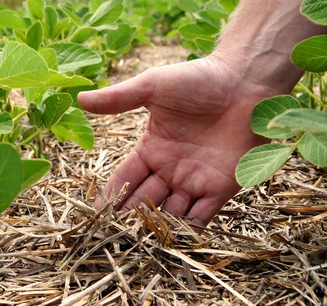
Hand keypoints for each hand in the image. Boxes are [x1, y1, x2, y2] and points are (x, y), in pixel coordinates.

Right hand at [78, 55, 279, 227]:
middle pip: (144, 200)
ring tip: (138, 247)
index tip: (94, 215)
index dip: (110, 196)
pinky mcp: (221, 188)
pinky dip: (188, 231)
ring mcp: (196, 180)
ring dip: (156, 229)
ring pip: (170, 213)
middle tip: (112, 239)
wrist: (245, 82)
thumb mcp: (152, 86)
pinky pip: (203, 216)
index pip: (125, 178)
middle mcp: (171, 169)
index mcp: (152, 148)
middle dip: (129, 219)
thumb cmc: (198, 79)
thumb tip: (80, 98)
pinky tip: (173, 245)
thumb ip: (118, 98)